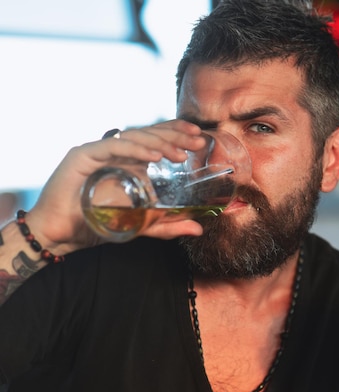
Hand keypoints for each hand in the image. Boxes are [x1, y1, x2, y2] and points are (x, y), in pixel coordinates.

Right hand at [27, 119, 205, 254]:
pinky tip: (154, 157)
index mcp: (128, 160)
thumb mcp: (141, 224)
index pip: (155, 138)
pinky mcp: (83, 155)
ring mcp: (99, 151)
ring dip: (159, 143)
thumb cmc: (96, 225)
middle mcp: (115, 151)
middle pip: (148, 134)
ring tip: (180, 155)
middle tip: (197, 141)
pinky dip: (134, 149)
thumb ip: (167, 225)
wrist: (61, 235)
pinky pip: (113, 147)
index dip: (177, 133)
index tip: (199, 136)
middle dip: (175, 135)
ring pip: (133, 138)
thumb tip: (198, 228)